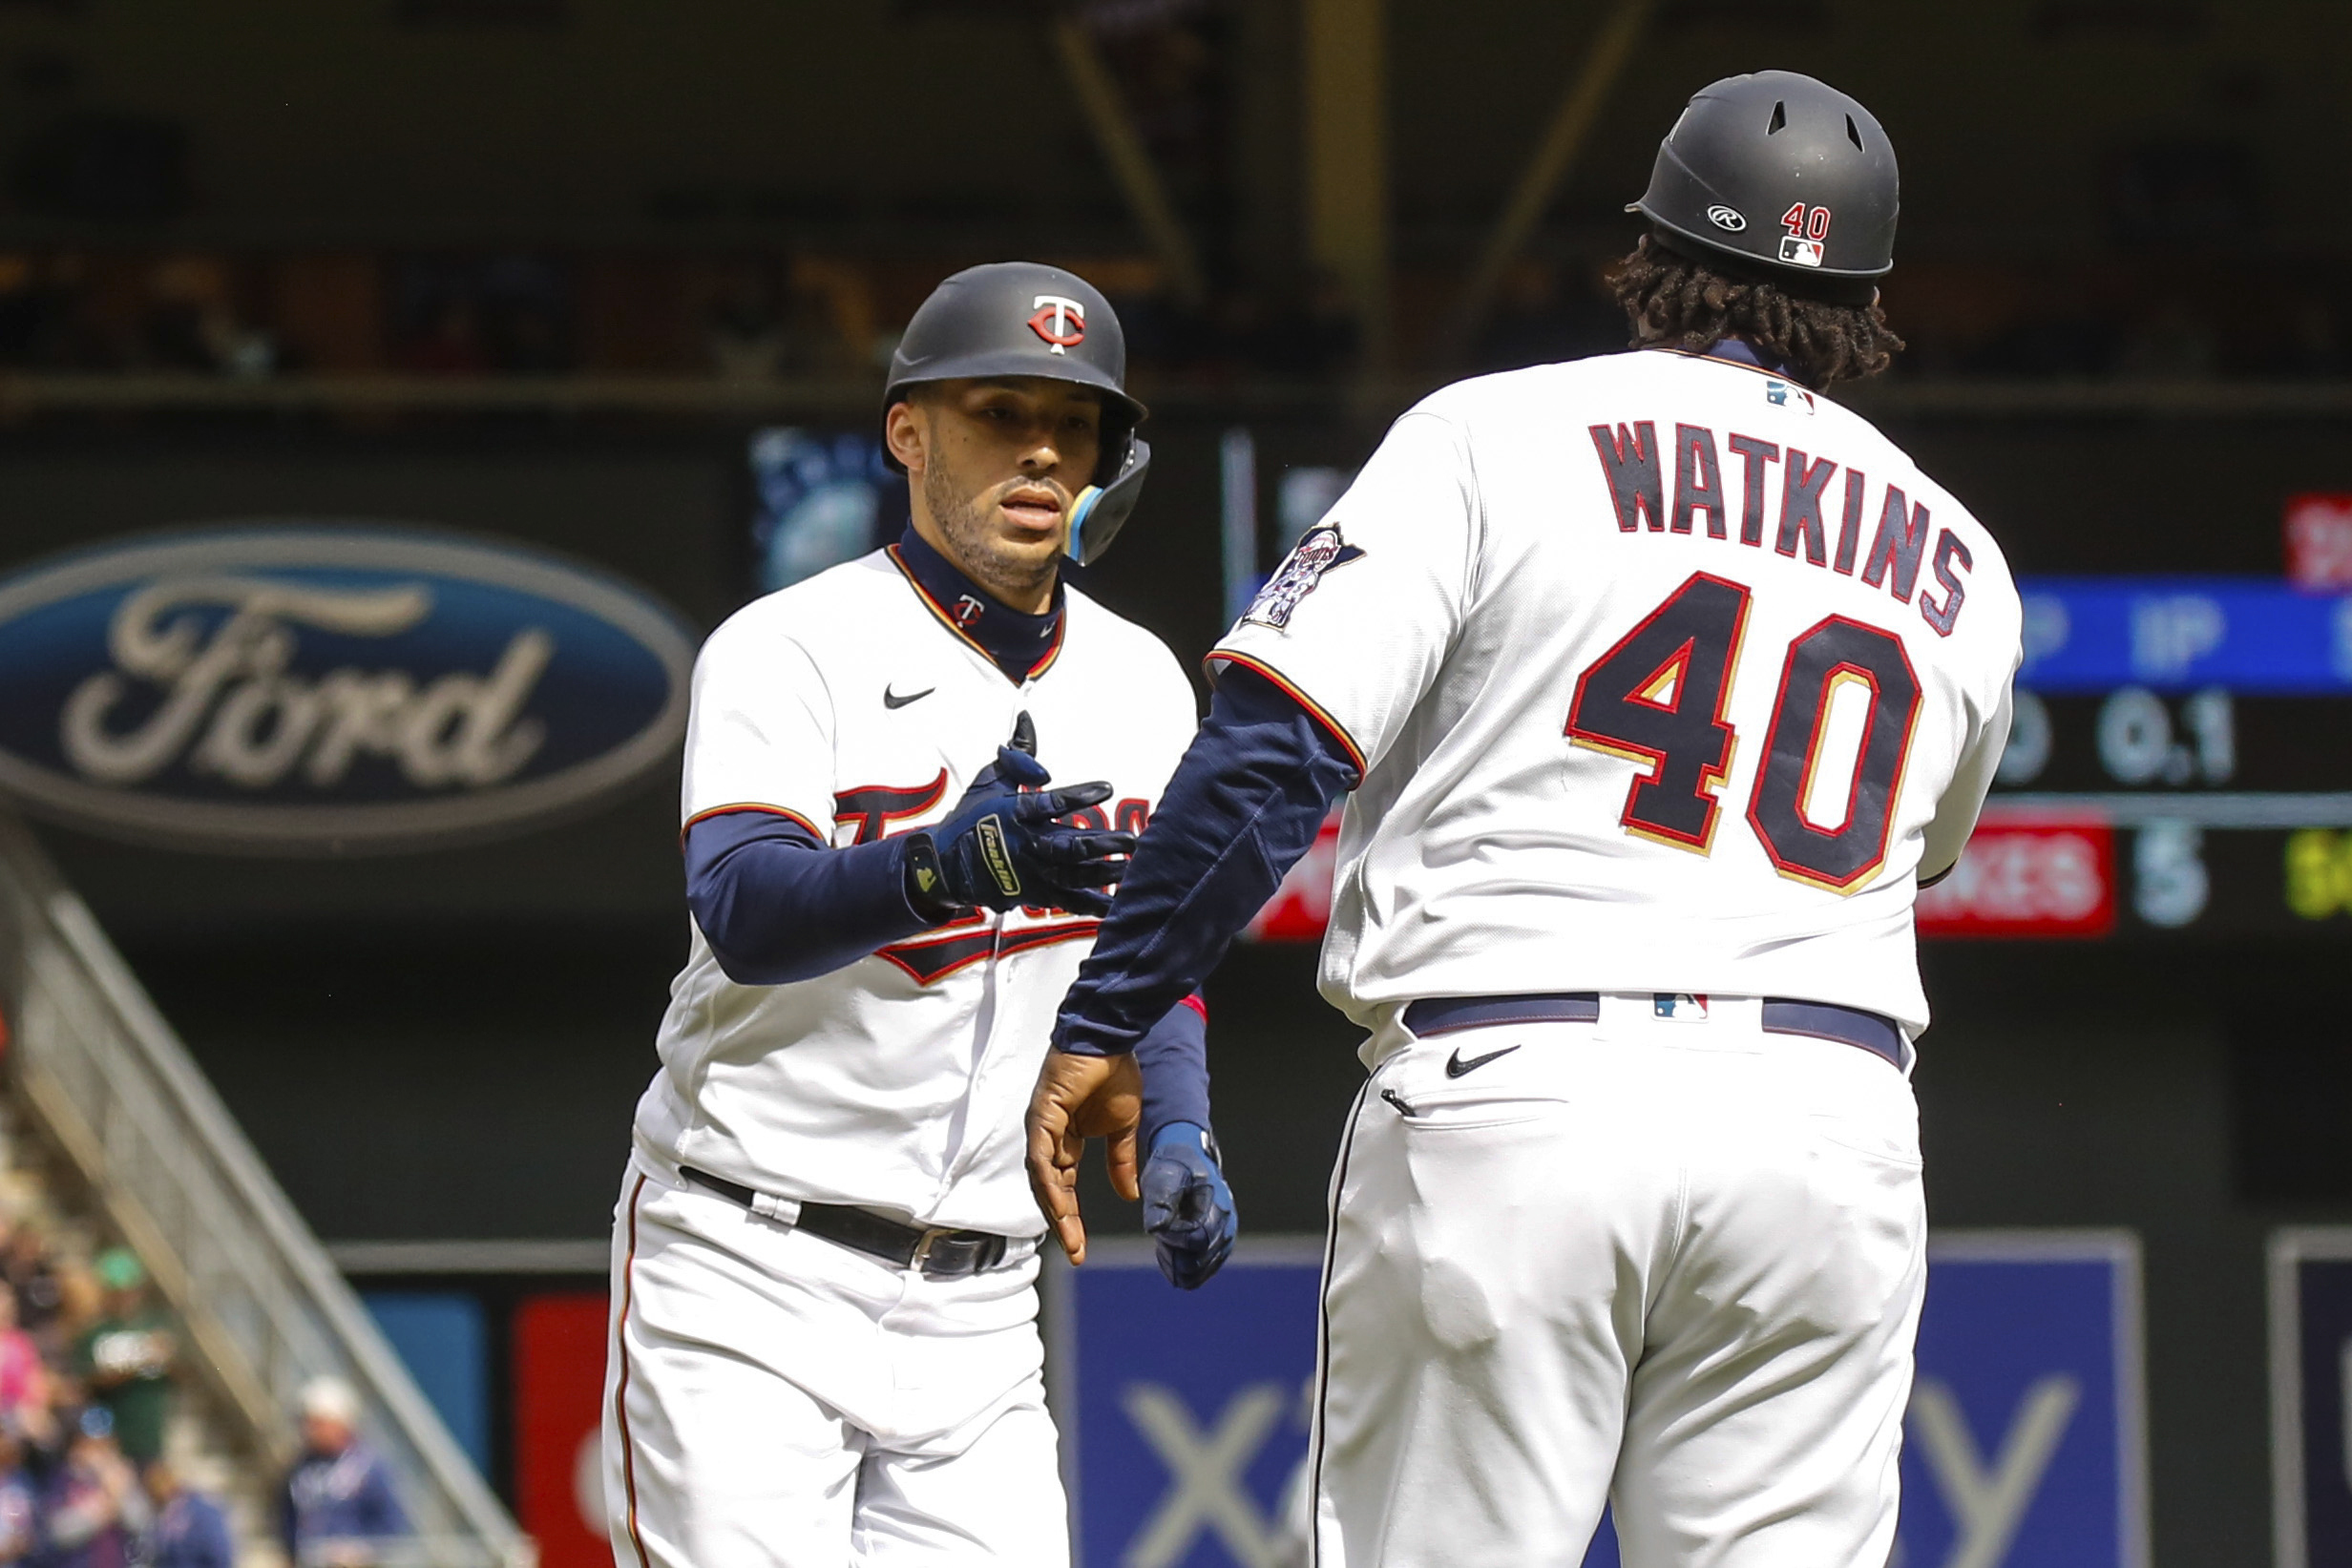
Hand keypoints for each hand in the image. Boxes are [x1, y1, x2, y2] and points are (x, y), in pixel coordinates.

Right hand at [926, 713, 1135, 915]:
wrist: (944, 865)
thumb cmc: (970, 819)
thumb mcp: (988, 781)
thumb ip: (1016, 755)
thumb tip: (1026, 719)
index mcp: (1014, 814)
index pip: (1050, 803)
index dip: (1079, 795)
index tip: (1107, 787)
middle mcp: (1024, 846)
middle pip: (1067, 847)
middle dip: (1100, 844)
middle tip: (1129, 840)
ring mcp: (1029, 874)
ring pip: (1071, 875)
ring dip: (1102, 872)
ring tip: (1129, 866)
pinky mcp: (1032, 894)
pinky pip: (1065, 900)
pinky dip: (1090, 903)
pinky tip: (1114, 902)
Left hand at [1026, 1047, 1141, 1264]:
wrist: (1111, 1040)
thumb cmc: (1114, 1073)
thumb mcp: (1123, 1128)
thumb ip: (1121, 1161)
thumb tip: (1129, 1194)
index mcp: (1066, 1141)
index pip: (1066, 1188)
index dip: (1073, 1219)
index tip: (1082, 1249)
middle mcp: (1048, 1138)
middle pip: (1051, 1190)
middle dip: (1063, 1224)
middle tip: (1076, 1253)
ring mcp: (1042, 1128)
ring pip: (1042, 1179)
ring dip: (1055, 1210)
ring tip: (1070, 1238)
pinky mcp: (1042, 1116)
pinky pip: (1041, 1156)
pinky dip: (1049, 1182)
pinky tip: (1060, 1204)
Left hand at [1143, 1122, 1236, 1289]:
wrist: (1187, 1168)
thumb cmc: (1173, 1169)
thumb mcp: (1164, 1174)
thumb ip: (1160, 1199)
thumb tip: (1155, 1227)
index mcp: (1219, 1207)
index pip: (1196, 1241)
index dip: (1171, 1236)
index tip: (1160, 1220)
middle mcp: (1227, 1230)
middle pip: (1192, 1263)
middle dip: (1170, 1249)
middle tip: (1162, 1224)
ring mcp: (1223, 1246)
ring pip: (1190, 1276)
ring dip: (1172, 1258)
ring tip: (1167, 1232)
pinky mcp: (1214, 1257)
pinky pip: (1191, 1279)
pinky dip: (1175, 1266)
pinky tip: (1170, 1244)